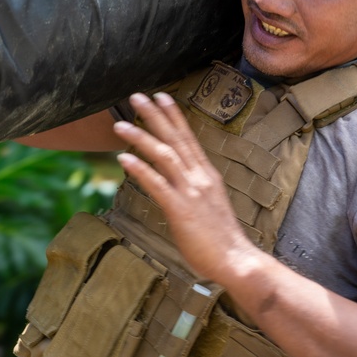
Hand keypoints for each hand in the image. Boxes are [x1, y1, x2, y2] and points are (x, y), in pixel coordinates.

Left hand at [113, 92, 259, 281]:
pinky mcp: (181, 210)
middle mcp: (199, 178)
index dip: (174, 116)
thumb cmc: (221, 238)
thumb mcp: (209, 204)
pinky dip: (140, 169)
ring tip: (120, 125)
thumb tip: (178, 183)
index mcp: (206, 175)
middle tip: (137, 96)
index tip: (162, 97)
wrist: (236, 260)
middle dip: (155, 115)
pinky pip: (157, 184)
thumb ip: (193, 189)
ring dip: (141, 137)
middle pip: (175, 139)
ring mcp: (191, 192)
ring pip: (164, 156)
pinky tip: (123, 158)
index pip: (188, 138)